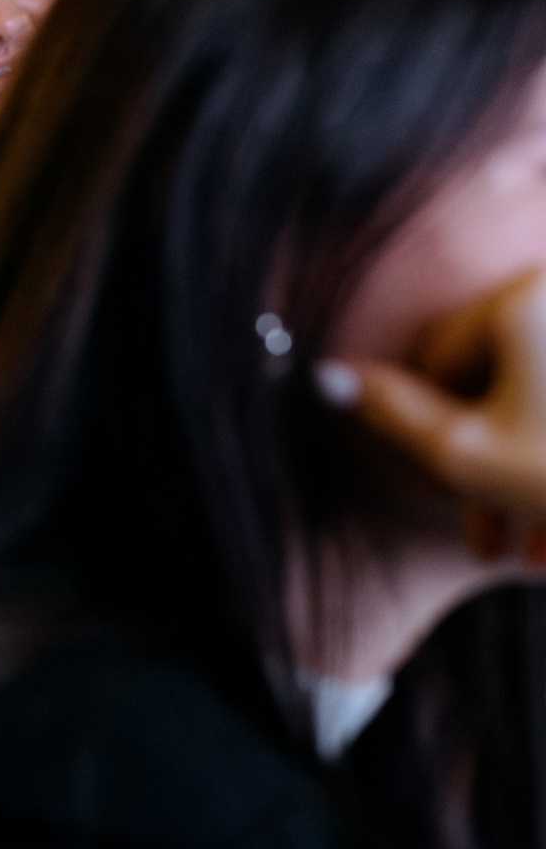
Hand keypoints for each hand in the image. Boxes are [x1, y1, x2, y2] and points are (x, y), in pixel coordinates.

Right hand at [327, 271, 545, 557]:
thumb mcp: (465, 456)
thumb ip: (389, 411)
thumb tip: (325, 374)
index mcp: (521, 300)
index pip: (439, 355)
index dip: (425, 427)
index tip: (443, 490)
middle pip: (499, 380)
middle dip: (489, 463)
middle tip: (488, 532)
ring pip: (545, 400)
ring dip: (531, 473)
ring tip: (537, 547)